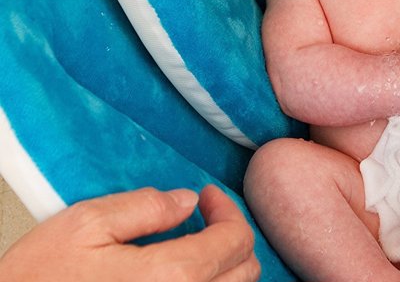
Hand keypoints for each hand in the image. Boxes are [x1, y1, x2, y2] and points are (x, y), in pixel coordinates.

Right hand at [0, 185, 259, 281]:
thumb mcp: (84, 226)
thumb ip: (145, 207)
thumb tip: (186, 201)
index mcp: (169, 279)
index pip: (234, 240)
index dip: (228, 210)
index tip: (208, 196)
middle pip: (245, 273)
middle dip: (233, 237)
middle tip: (208, 218)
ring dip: (226, 269)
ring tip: (199, 248)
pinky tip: (187, 277)